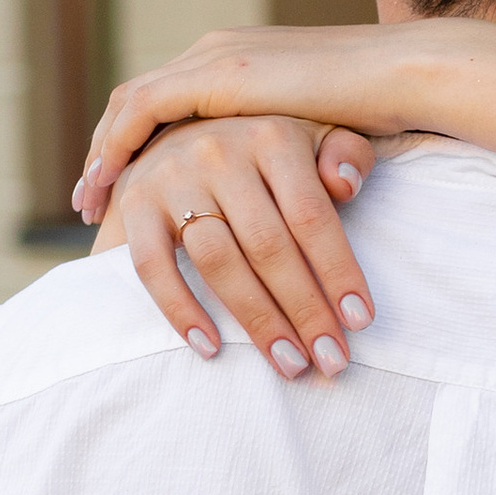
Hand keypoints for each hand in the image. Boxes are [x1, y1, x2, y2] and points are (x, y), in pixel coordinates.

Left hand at [75, 24, 424, 223]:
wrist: (404, 75)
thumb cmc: (383, 106)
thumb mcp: (326, 133)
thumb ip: (304, 155)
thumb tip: (323, 191)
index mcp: (239, 58)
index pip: (168, 98)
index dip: (139, 142)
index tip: (123, 182)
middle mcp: (214, 50)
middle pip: (137, 102)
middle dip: (108, 151)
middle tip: (89, 199)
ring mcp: (213, 58)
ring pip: (130, 106)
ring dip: (103, 154)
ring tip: (87, 203)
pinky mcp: (216, 74)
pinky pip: (143, 112)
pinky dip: (118, 147)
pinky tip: (108, 186)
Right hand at [103, 119, 381, 374]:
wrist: (171, 130)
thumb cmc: (262, 149)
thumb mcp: (313, 135)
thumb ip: (345, 153)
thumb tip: (346, 185)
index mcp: (272, 136)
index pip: (311, 214)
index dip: (338, 271)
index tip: (361, 321)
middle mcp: (220, 151)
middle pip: (268, 245)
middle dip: (305, 310)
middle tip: (331, 360)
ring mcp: (173, 177)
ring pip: (218, 261)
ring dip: (256, 320)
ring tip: (289, 363)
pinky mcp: (134, 203)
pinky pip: (153, 266)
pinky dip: (179, 310)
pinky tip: (210, 349)